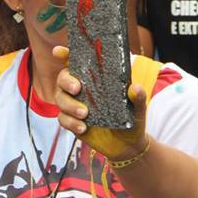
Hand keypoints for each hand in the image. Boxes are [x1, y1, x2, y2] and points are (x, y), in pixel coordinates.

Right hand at [53, 46, 149, 160]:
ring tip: (84, 114)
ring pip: (60, 98)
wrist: (126, 146)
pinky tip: (82, 128)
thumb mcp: (138, 109)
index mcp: (96, 79)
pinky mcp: (72, 121)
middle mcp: (82, 89)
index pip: (78, 63)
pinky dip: (70, 122)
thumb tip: (135, 87)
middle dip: (66, 81)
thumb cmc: (131, 120)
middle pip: (63, 78)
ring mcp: (75, 105)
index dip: (65, 55)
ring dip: (69, 105)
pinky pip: (62, 119)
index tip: (59, 52)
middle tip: (77, 88)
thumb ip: (138, 98)